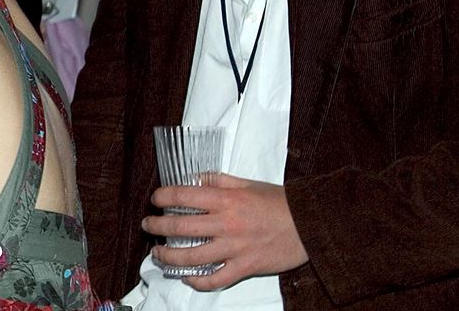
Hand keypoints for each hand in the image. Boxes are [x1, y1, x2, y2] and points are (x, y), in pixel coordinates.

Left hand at [142, 173, 308, 290]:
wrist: (310, 224)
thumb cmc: (279, 202)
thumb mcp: (246, 183)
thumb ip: (218, 179)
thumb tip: (194, 178)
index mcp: (226, 199)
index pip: (183, 195)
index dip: (163, 197)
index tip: (155, 200)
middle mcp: (226, 223)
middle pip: (181, 227)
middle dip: (158, 227)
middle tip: (148, 226)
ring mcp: (235, 248)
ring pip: (192, 256)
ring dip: (169, 256)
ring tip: (158, 253)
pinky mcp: (245, 267)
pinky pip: (216, 278)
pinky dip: (198, 280)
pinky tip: (187, 276)